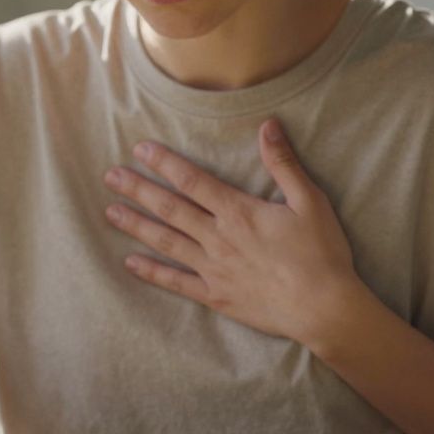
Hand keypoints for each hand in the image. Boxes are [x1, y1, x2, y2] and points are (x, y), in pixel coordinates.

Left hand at [103, 118, 363, 346]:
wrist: (323, 307)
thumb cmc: (321, 253)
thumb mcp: (309, 201)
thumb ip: (283, 164)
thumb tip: (268, 126)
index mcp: (238, 212)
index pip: (192, 181)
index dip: (164, 163)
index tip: (140, 150)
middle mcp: (218, 238)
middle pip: (170, 209)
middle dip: (138, 190)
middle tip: (111, 176)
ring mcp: (213, 269)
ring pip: (167, 242)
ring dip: (137, 226)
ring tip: (110, 212)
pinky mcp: (216, 296)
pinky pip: (177, 282)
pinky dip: (152, 272)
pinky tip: (130, 263)